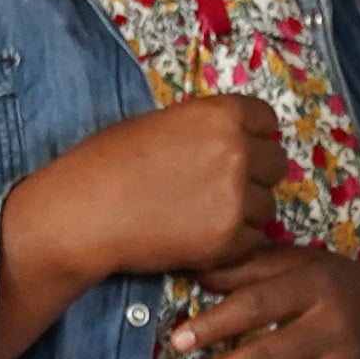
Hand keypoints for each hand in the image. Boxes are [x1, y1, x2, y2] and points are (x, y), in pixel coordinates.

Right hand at [24, 90, 286, 287]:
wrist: (82, 213)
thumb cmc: (106, 164)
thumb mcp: (159, 124)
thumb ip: (204, 129)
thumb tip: (232, 139)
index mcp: (219, 114)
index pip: (267, 120)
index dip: (255, 136)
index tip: (242, 148)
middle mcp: (236, 151)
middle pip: (276, 163)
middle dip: (256, 175)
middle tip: (223, 187)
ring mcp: (236, 198)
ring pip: (268, 206)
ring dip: (246, 212)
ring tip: (205, 215)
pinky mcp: (228, 240)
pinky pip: (254, 241)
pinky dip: (234, 244)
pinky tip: (200, 237)